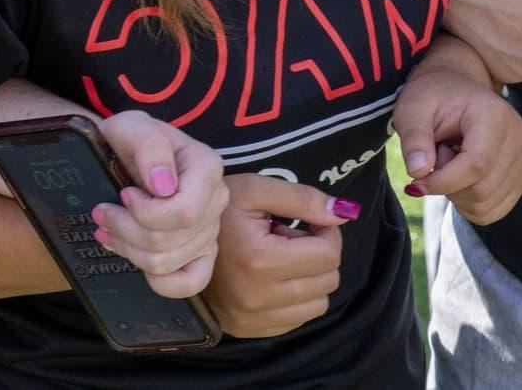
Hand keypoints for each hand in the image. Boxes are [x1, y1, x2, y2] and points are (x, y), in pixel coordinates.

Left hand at [88, 111, 226, 299]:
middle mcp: (216, 200)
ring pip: (166, 263)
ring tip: (109, 228)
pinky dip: (159, 280)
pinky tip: (135, 256)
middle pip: (169, 241)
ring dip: (128, 249)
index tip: (123, 194)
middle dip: (126, 230)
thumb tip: (164, 185)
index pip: (184, 213)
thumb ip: (149, 146)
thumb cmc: (130, 139)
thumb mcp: (131, 127)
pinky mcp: (201, 254)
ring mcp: (210, 230)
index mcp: (207, 167)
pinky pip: (190, 284)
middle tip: (102, 212)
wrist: (126, 152)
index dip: (146, 213)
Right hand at [202, 173, 352, 338]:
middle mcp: (258, 297)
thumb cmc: (219, 213)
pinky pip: (298, 319)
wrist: (177, 244)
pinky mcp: (251, 330)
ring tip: (280, 259)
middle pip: (328, 280)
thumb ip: (303, 199)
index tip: (306, 222)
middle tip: (288, 238)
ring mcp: (253, 319)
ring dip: (309, 278)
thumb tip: (344, 213)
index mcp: (260, 260)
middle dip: (316, 254)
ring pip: (318, 303)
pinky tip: (273, 278)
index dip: (326, 232)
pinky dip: (296, 298)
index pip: (329, 255)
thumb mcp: (255, 190)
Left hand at [393, 71, 521, 224]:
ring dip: (458, 194)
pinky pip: (494, 210)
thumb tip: (419, 171)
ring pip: (487, 204)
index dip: (444, 181)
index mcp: (494, 115)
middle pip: (482, 190)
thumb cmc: (432, 98)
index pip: (476, 165)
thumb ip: (413, 140)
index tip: (417, 180)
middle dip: (448, 185)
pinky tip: (461, 177)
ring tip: (450, 162)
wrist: (454, 88)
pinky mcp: (520, 175)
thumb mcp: (412, 110)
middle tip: (437, 157)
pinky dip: (470, 204)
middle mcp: (517, 136)